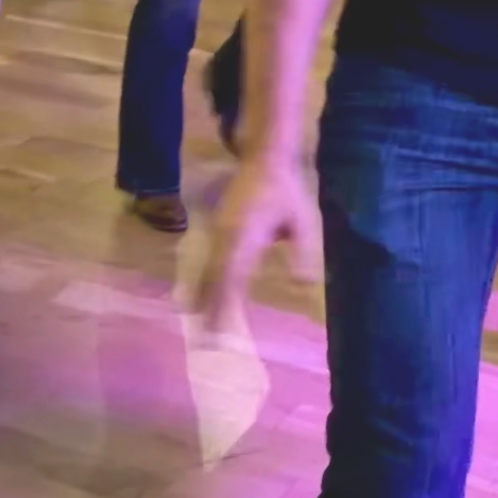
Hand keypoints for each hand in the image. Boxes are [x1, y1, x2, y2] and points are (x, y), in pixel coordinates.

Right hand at [197, 157, 321, 332]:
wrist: (264, 159)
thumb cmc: (286, 190)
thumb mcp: (303, 220)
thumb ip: (303, 252)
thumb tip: (303, 285)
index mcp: (245, 236)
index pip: (231, 277)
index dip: (223, 304)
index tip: (219, 330)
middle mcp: (226, 236)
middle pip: (213, 278)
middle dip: (208, 308)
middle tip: (203, 339)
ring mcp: (218, 231)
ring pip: (206, 269)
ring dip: (201, 295)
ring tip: (194, 322)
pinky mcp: (216, 228)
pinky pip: (207, 259)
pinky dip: (203, 280)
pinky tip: (198, 294)